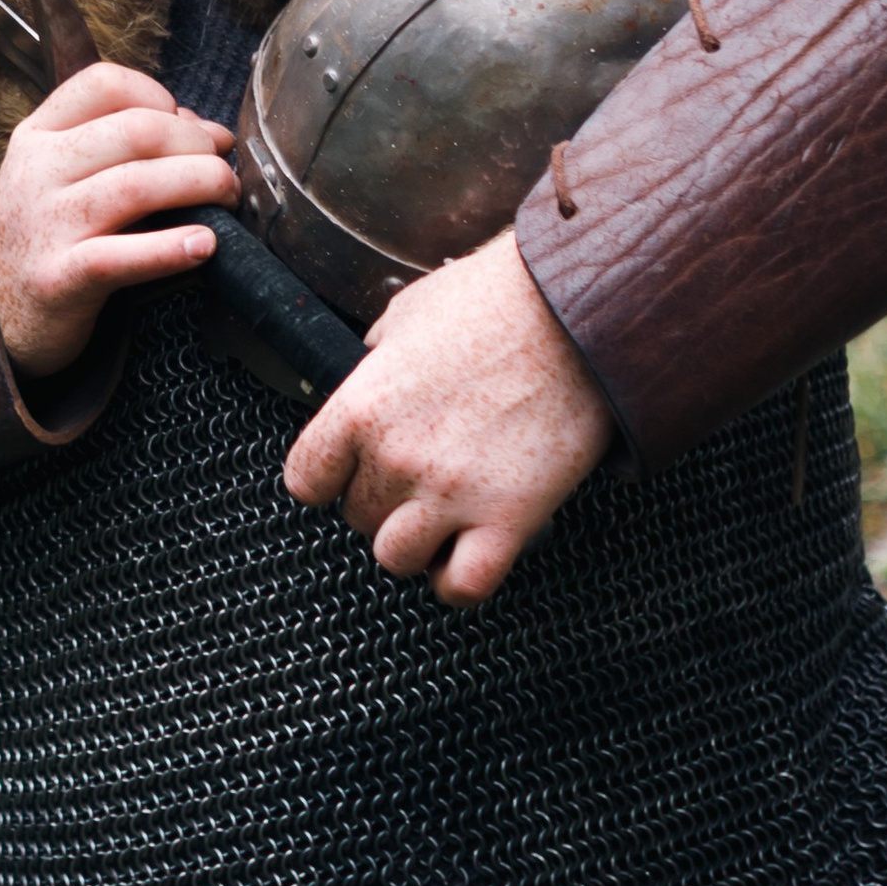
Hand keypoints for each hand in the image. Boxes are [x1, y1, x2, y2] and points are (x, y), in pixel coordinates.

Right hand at [0, 61, 238, 378]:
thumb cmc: (45, 238)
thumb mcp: (62, 178)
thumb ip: (123, 146)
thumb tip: (206, 130)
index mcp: (38, 137)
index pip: (104, 84)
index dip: (158, 96)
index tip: (187, 125)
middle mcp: (37, 172)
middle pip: (136, 130)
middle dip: (197, 145)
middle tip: (223, 170)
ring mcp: (44, 225)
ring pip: (137, 185)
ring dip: (200, 185)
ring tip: (226, 199)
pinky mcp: (57, 279)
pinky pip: (121, 256)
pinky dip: (171, 249)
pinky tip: (205, 246)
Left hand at [283, 228, 612, 605]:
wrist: (580, 310)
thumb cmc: (497, 300)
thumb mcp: (407, 313)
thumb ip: (376, 359)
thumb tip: (369, 372)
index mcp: (361, 407)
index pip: (306, 480)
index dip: (329, 477)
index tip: (350, 470)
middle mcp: (397, 458)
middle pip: (357, 518)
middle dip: (382, 500)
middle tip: (418, 474)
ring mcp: (452, 493)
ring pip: (396, 559)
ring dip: (415, 541)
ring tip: (441, 513)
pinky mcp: (509, 518)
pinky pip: (463, 585)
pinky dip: (458, 580)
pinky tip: (467, 551)